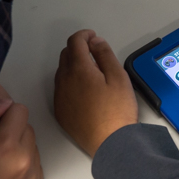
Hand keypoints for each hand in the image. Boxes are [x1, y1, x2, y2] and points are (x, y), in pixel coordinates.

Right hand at [0, 98, 42, 178]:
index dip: (3, 115)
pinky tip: (4, 175)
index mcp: (7, 146)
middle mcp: (26, 162)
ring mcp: (33, 178)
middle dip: (11, 132)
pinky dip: (24, 166)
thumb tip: (5, 103)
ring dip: (19, 149)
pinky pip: (36, 166)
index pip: (19, 111)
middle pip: (27, 128)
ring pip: (33, 147)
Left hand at [54, 30, 138, 157]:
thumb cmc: (117, 110)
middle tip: (95, 52)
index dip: (84, 35)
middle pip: (65, 55)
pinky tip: (85, 90)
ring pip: (62, 72)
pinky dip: (70, 82)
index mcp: (79, 69)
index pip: (75, 42)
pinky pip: (61, 89)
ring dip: (73, 65)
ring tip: (92, 72)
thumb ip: (105, 55)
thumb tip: (95, 42)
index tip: (93, 37)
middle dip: (78, 48)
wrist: (110, 143)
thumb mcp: (118, 76)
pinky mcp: (60, 111)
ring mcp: (59, 97)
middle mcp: (64, 81)